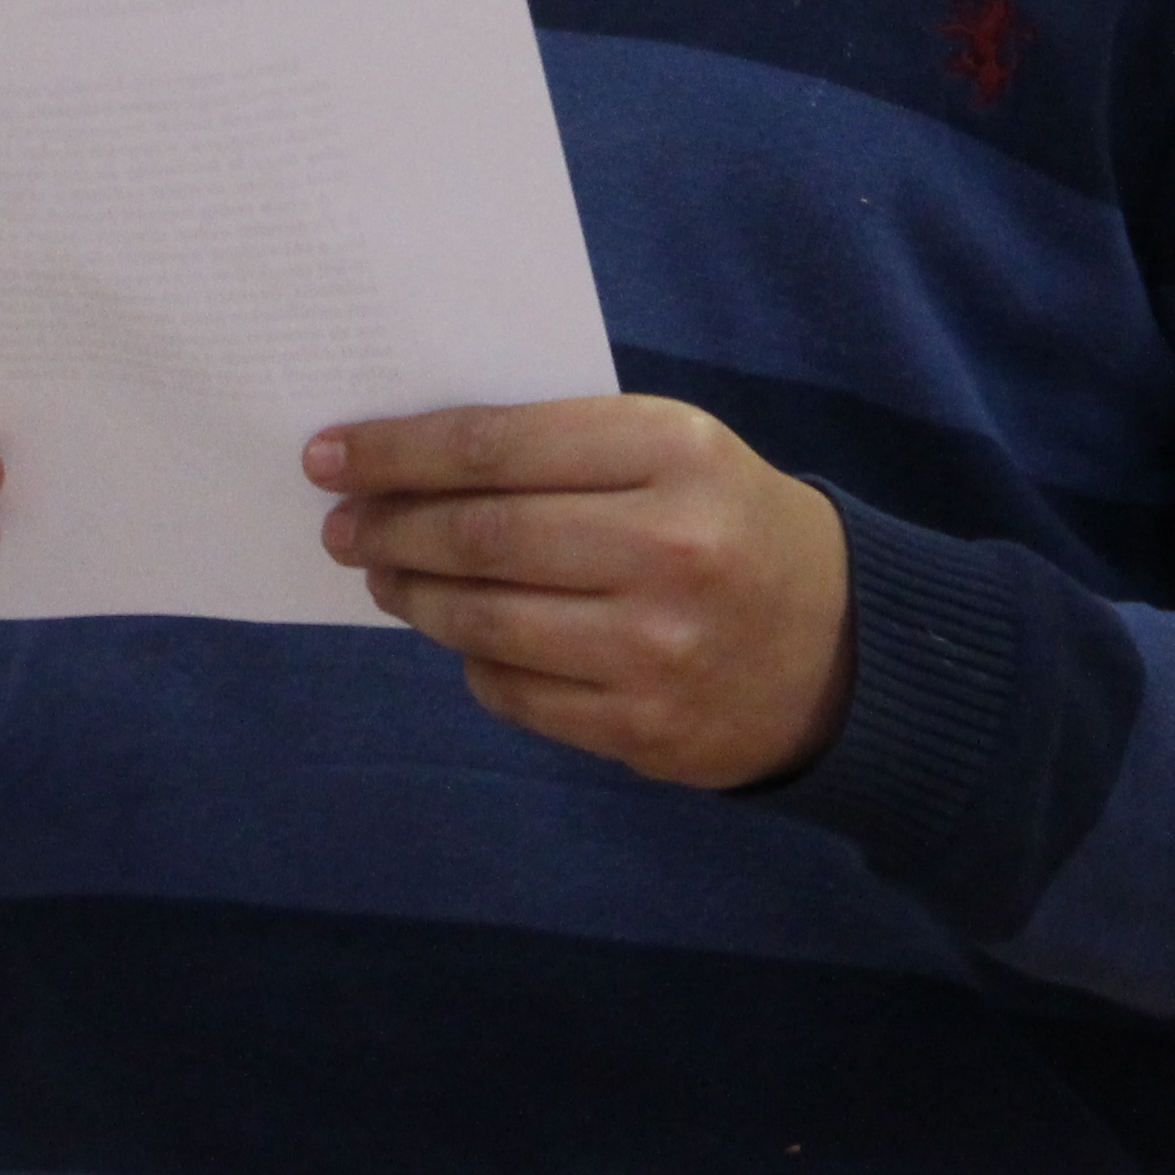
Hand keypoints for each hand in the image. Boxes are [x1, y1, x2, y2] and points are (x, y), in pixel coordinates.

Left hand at [310, 395, 855, 787]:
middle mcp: (668, 548)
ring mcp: (657, 648)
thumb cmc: (726, 522)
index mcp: (673, 452)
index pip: (493, 447)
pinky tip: (460, 634)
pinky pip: (514, 691)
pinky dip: (470, 659)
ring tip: (382, 577)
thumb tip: (405, 465)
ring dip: (410, 596)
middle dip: (388, 528)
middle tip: (341, 525)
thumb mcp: (671, 450)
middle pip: (479, 535)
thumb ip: (557, 447)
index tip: (330, 456)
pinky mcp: (647, 728)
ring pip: (482, 620)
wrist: (844, 647)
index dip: (395, 453)